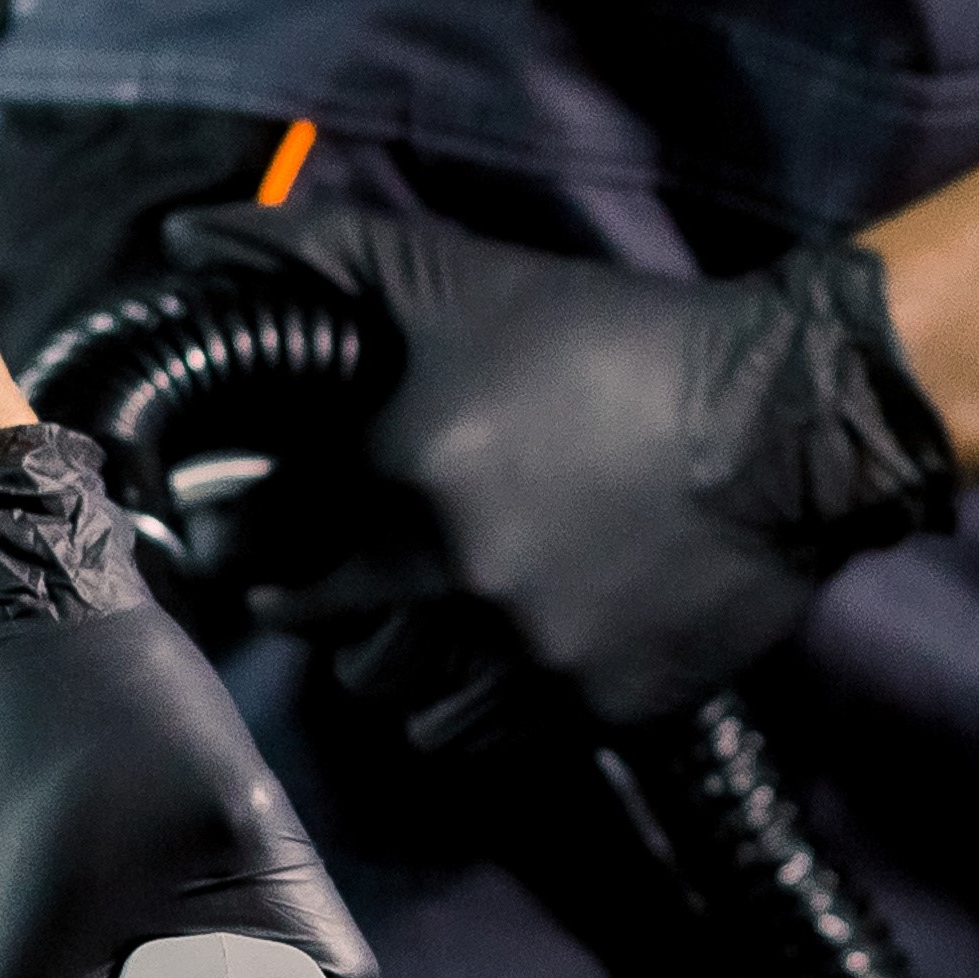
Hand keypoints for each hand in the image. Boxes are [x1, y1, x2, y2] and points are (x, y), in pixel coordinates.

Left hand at [166, 204, 958, 728]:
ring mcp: (531, 650)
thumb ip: (316, 253)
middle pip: (320, 630)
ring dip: (395, 666)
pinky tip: (497, 655)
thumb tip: (191, 238)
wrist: (787, 420)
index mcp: (410, 467)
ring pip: (400, 702)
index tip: (254, 531)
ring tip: (421, 621)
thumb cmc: (620, 342)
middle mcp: (460, 572)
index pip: (258, 541)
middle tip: (332, 576)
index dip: (243, 539)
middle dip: (314, 602)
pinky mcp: (598, 704)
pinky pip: (490, 739)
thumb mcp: (462, 278)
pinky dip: (478, 708)